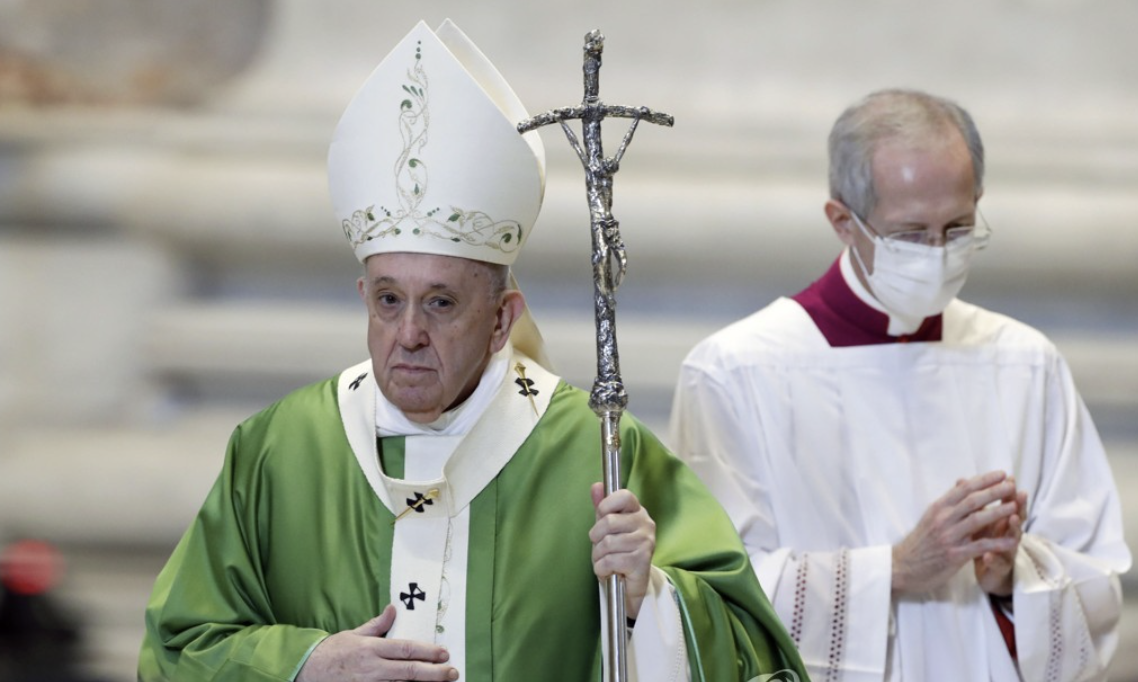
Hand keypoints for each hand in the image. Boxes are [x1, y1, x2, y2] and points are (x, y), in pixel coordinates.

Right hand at [296, 604, 457, 681]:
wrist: (307, 671)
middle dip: (434, 673)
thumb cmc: (333, 652)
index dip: (427, 652)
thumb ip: (378, 624)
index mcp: (371, 648)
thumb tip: (394, 609)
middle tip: (452, 673)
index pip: (405, 649)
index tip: (444, 653)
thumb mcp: (354, 634)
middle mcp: (372, 668)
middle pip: (409, 671)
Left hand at [590, 483, 655, 619]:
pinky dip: (602, 569)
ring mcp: (645, 542)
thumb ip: (602, 507)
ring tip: (605, 561)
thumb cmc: (618, 552)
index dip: (606, 506)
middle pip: (608, 522)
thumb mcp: (608, 528)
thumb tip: (596, 486)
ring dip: (598, 557)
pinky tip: (609, 571)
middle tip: (601, 548)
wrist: (630, 585)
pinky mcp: (642, 561)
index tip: (601, 517)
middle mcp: (646, 524)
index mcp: (638, 512)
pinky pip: (609, 561)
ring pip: (607, 543)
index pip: (623, 496)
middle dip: (596, 538)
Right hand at [892, 471, 1019, 595]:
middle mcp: (943, 519)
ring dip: (999, 512)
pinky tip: (1011, 541)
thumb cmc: (919, 542)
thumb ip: (949, 502)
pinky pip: (979, 546)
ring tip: (1015, 506)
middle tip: (1012, 484)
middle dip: (995, 491)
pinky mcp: (954, 555)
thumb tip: (962, 482)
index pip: (964, 489)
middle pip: (973, 500)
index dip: (984, 480)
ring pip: (977, 520)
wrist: (902, 566)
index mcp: (938, 507)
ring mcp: (948, 536)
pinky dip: (997, 543)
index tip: (1001, 473)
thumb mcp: (930, 517)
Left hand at [973, 481, 1027, 596]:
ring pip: (1013, 539)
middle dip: (1018, 505)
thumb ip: (973, 504)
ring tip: (1012, 518)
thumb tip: (962, 480)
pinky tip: (987, 555)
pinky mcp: (1000, 568)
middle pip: (1017, 517)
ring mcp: (1007, 551)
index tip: (1008, 477)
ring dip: (1013, 528)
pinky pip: (998, 563)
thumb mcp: (975, 521)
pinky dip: (993, 558)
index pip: (1007, 503)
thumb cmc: (980, 542)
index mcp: (1001, 521)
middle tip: (1020, 494)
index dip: (1008, 491)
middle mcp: (1007, 534)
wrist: (986, 573)